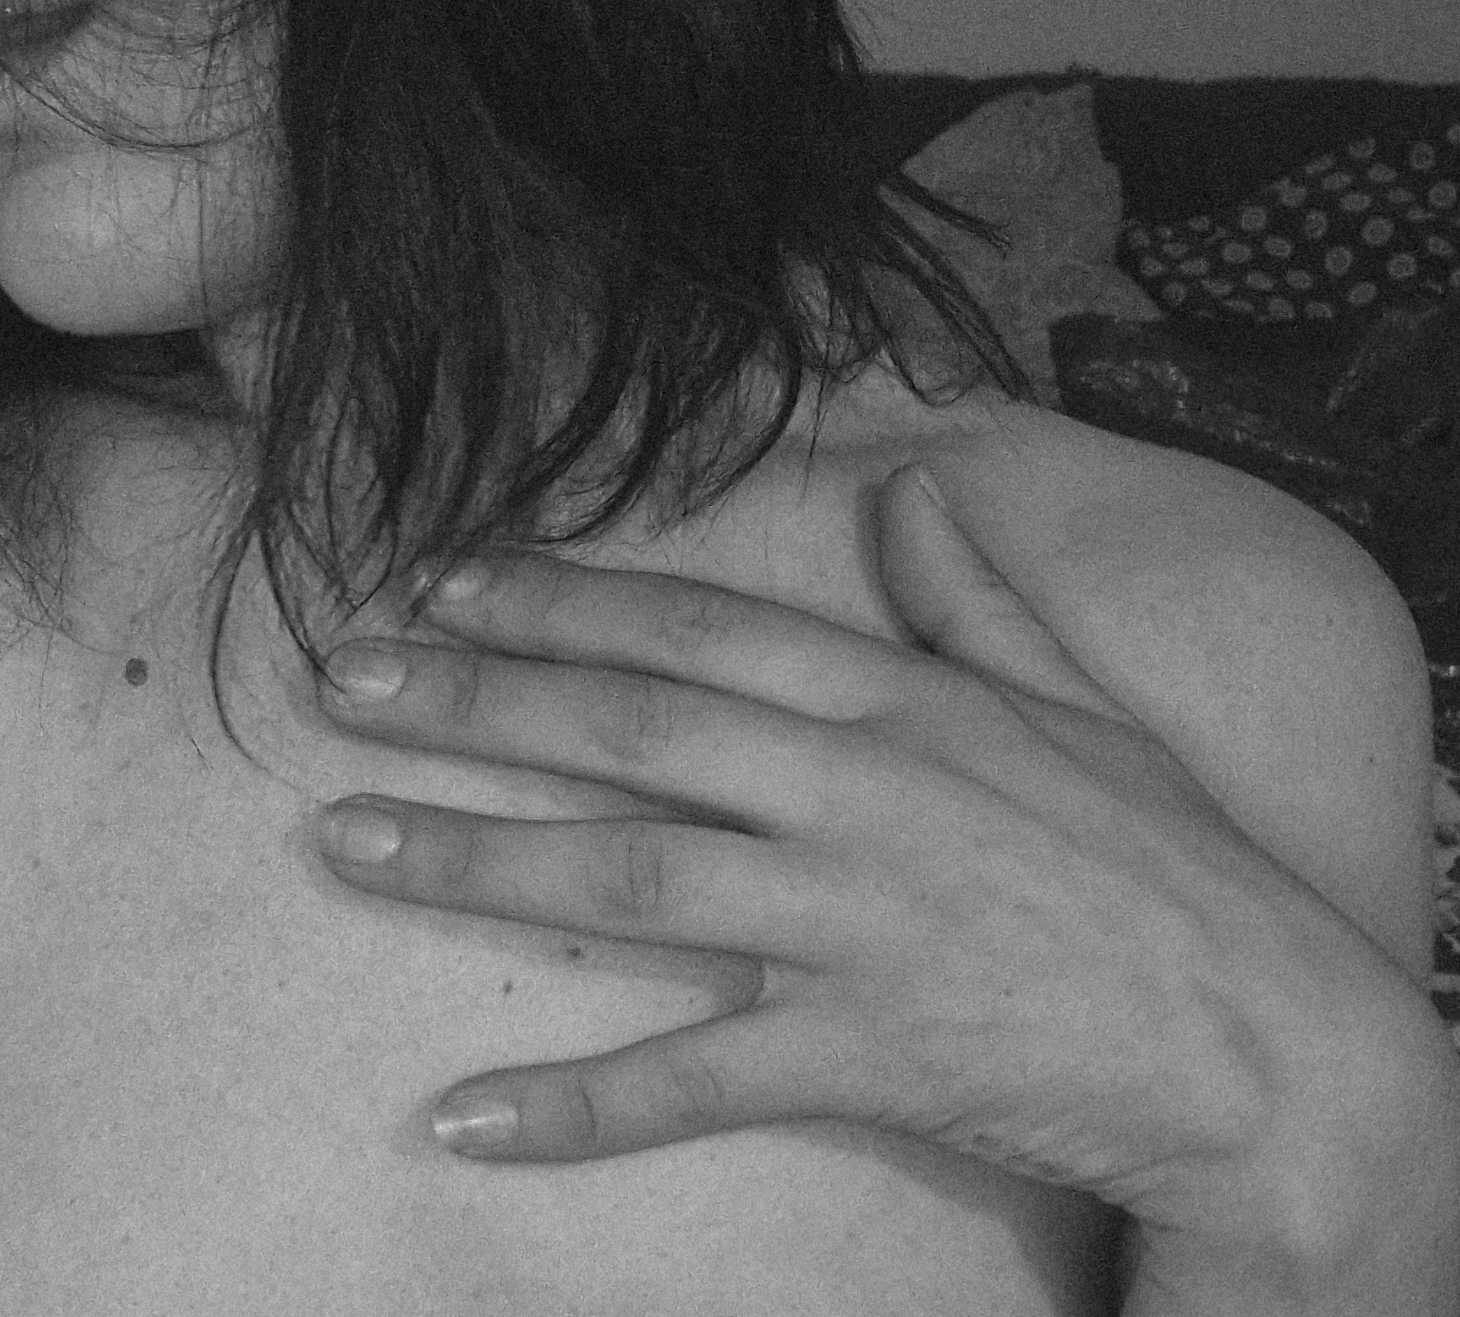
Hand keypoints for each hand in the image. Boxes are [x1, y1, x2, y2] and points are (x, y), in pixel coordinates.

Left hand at [311, 466, 1459, 1313]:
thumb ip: (970, 597)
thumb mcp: (1074, 702)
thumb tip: (908, 495)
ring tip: (344, 840)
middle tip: (344, 682)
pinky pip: (694, 1079)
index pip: (693, 626)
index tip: (444, 582)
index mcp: (896, 700)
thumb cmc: (1164, 857)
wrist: (1268, 1040)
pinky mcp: (864, 1053)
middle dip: (474, 699)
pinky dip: (574, 1103)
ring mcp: (853, 924)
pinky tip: (462, 1116)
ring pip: (629, 875)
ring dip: (474, 856)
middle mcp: (856, 793)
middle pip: (630, 729)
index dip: (559, 597)